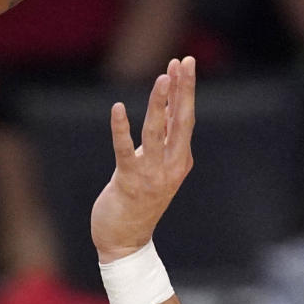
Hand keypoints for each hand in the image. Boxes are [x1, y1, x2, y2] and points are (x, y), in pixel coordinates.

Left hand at [90, 56, 194, 261]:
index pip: (185, 118)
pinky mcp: (128, 181)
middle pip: (181, 121)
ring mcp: (151, 174)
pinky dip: (121, 128)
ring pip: (157, 132)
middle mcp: (170, 166)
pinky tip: (118, 109)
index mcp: (180, 160)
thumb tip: (169, 108)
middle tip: (185, 61)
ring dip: (160, 104)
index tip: (185, 62)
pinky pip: (124, 150)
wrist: (126, 241)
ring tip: (162, 77)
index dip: (185, 90)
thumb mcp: (157, 168)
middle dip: (183, 89)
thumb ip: (163, 141)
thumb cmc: (139, 202)